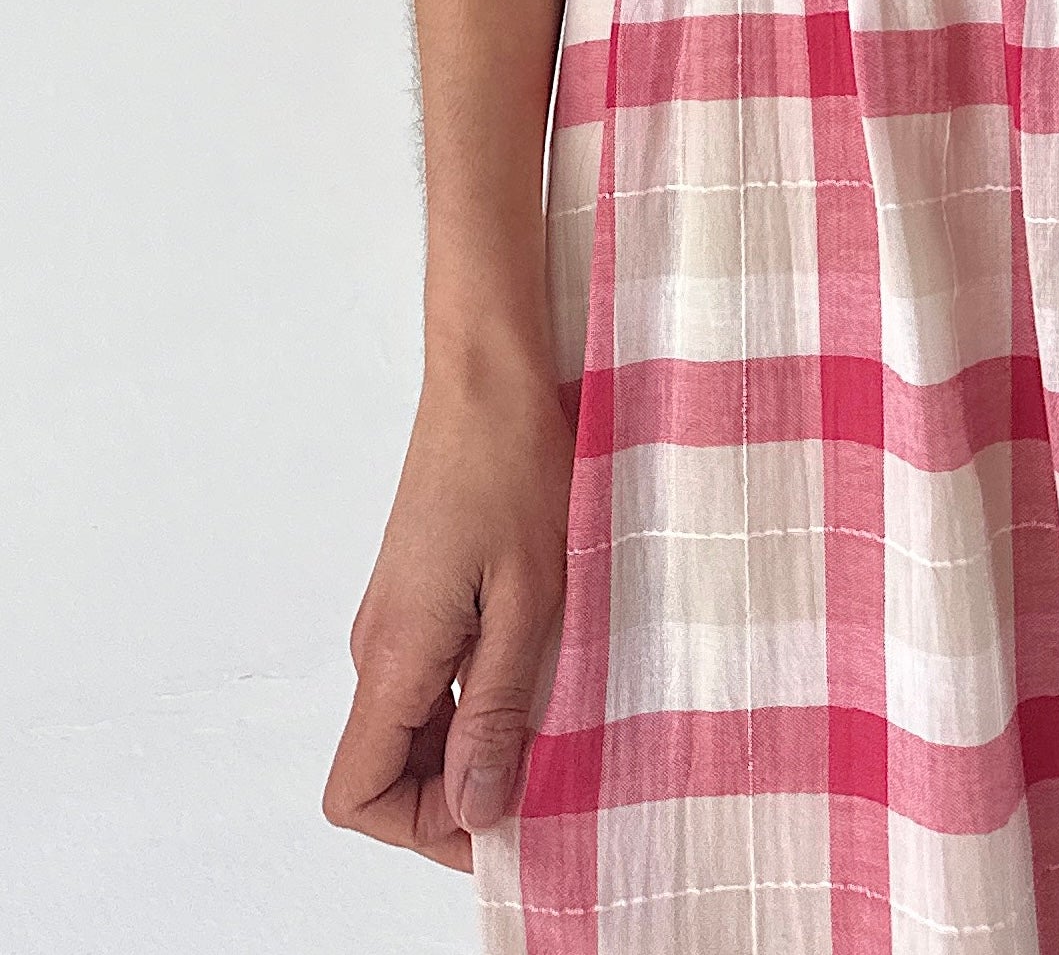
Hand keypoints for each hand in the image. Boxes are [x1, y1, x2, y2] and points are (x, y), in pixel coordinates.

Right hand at [323, 344, 574, 866]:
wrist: (488, 376)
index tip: (507, 818)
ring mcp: (395, 621)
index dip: (426, 826)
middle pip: (387, 773)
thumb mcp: (528, 597)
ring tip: (555, 731)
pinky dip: (476, 704)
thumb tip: (475, 810)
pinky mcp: (418, 598)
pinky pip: (430, 684)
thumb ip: (497, 707)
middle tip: (547, 786)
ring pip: (413, 731)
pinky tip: (539, 679)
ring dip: (473, 750)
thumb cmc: (515, 467)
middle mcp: (377, 646)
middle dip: (459, 799)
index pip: (359, 794)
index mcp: (394, 654)